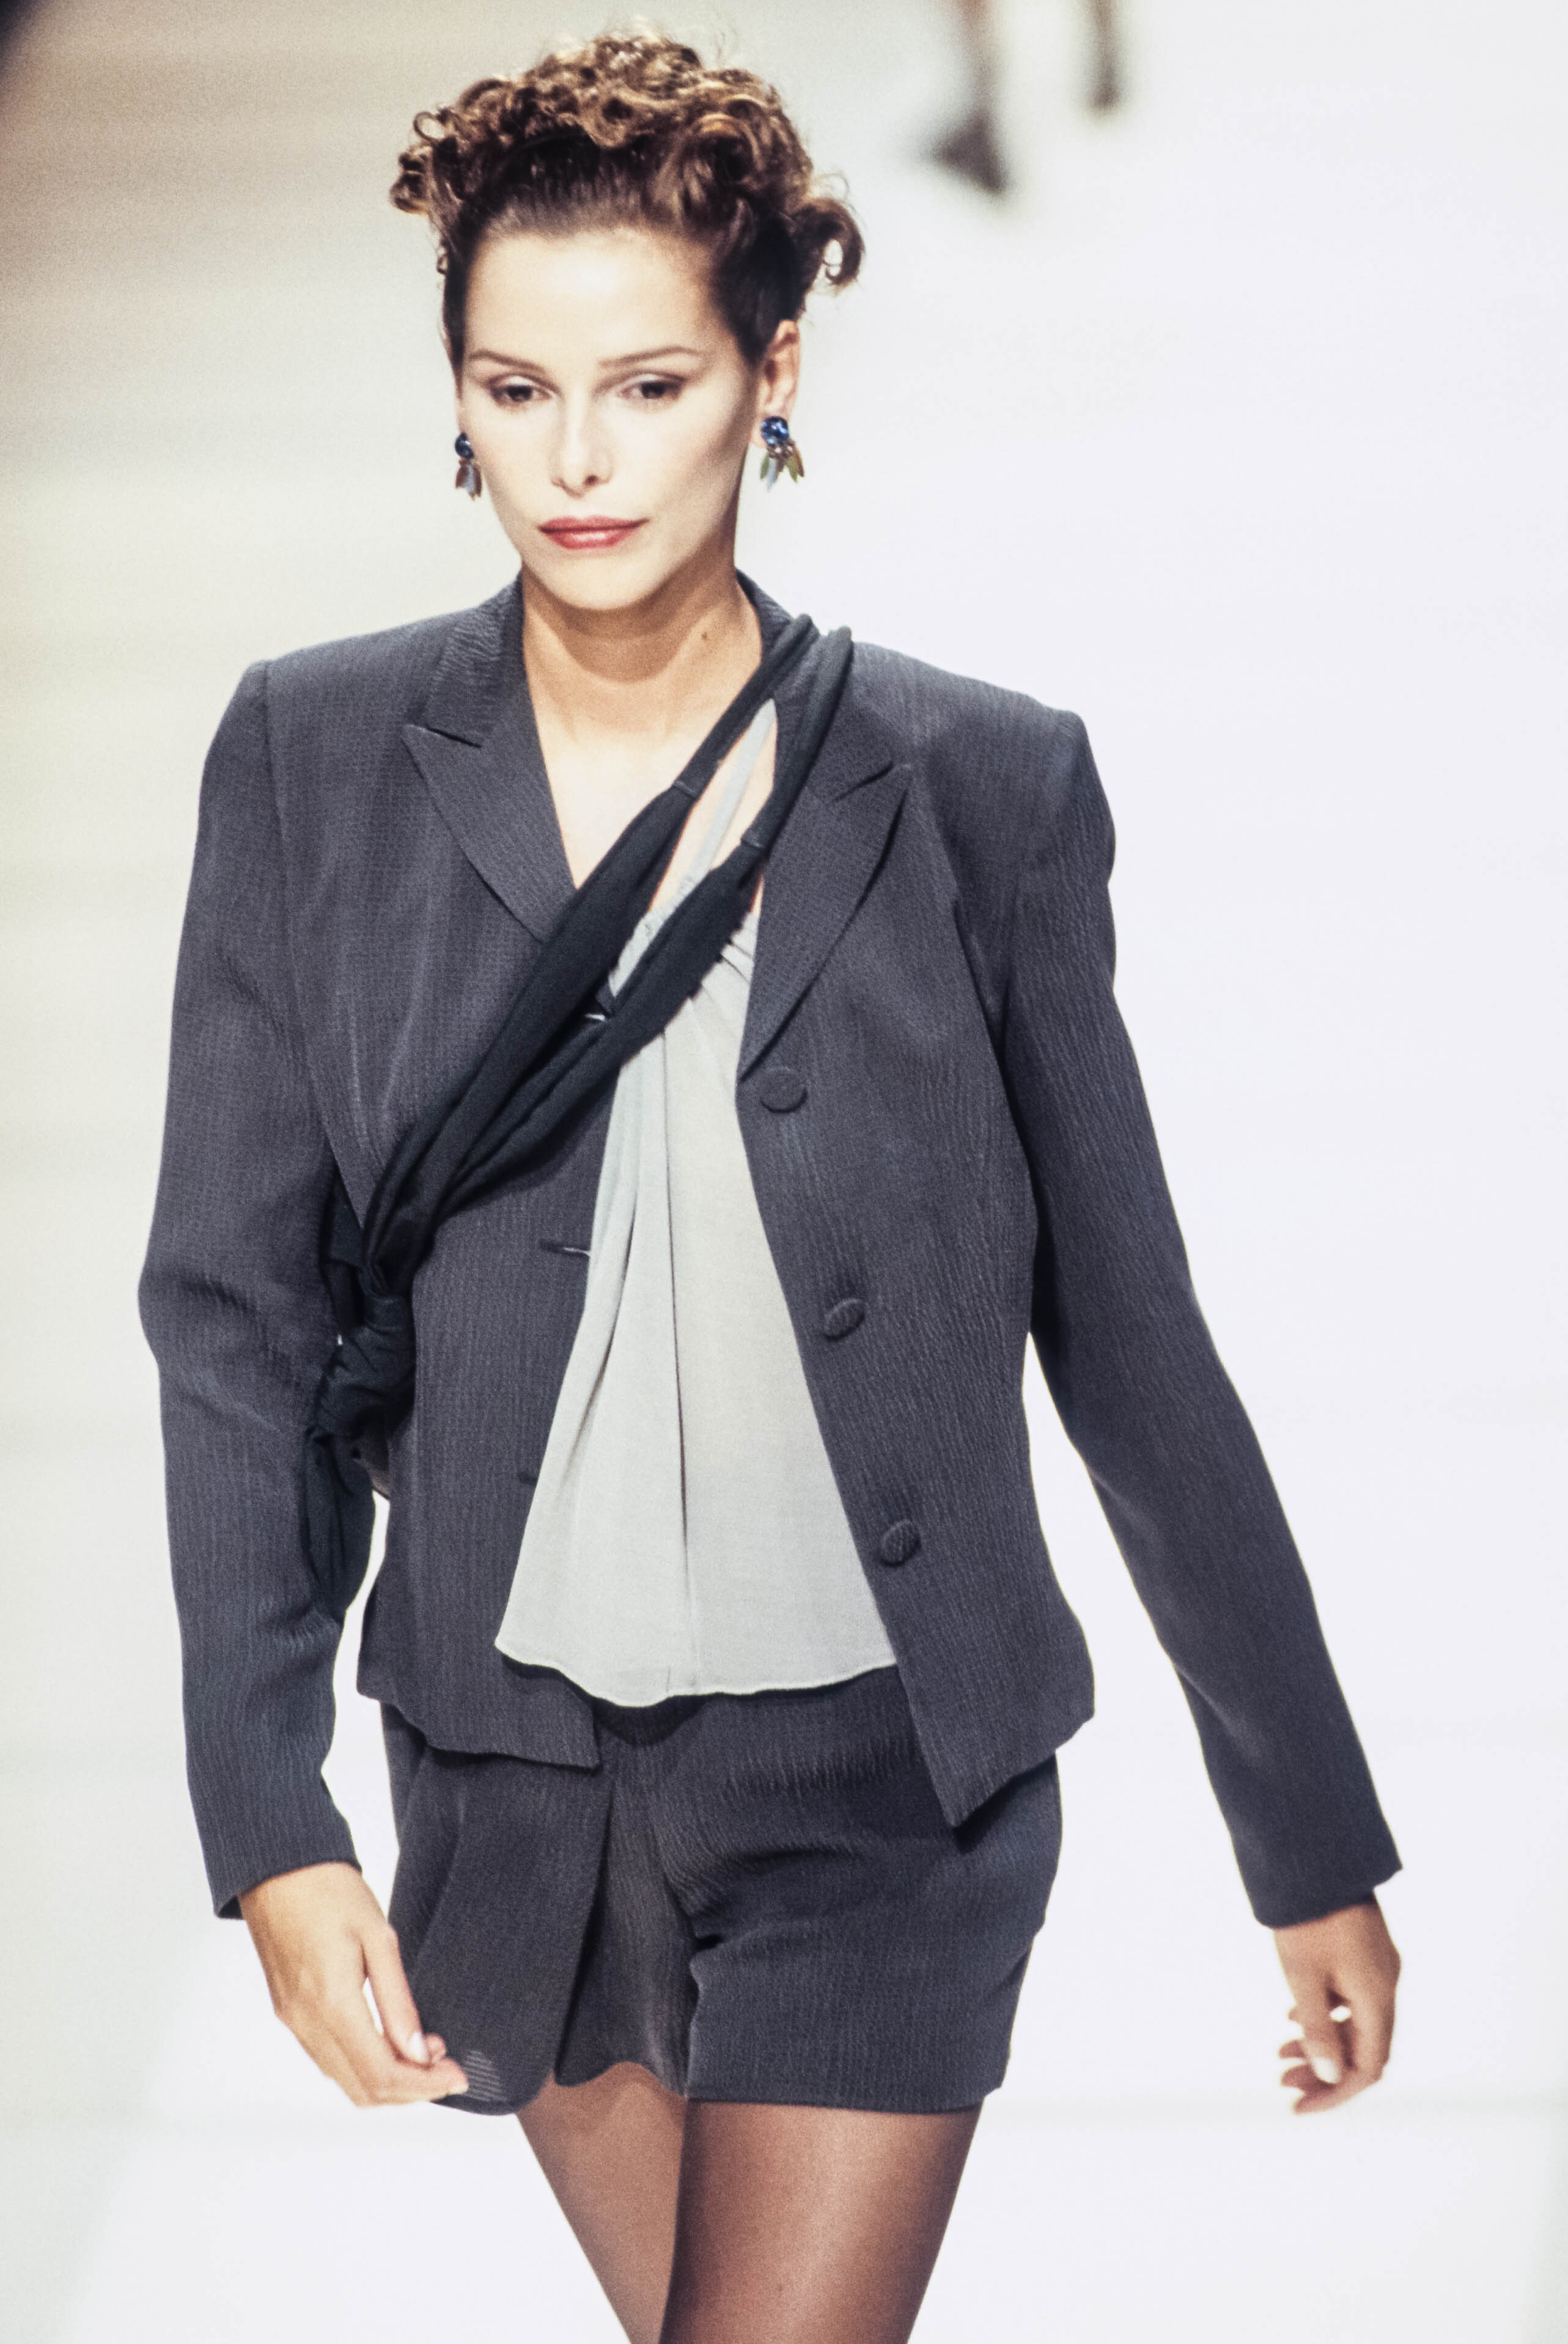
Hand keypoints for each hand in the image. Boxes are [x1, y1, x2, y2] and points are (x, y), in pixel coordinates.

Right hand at [239, 1861, 468, 2106]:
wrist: (278, 1868)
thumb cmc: (331, 1891)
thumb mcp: (379, 1938)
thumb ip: (398, 2002)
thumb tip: (421, 2053)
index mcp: (332, 2004)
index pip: (381, 2074)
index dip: (424, 2085)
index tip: (457, 2075)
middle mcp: (306, 2023)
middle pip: (363, 2090)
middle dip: (411, 2090)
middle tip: (448, 2066)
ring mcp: (293, 2022)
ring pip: (344, 2080)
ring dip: (388, 2080)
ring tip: (426, 2052)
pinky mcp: (289, 2013)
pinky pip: (328, 2059)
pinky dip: (363, 2065)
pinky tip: (391, 2042)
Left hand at [1273, 1897, 1400, 2113]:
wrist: (1315, 1855)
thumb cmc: (1307, 1915)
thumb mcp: (1304, 1976)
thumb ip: (1318, 2029)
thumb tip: (1330, 2075)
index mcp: (1377, 1996)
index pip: (1367, 2067)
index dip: (1335, 2092)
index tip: (1299, 2105)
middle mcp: (1385, 1984)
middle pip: (1363, 2048)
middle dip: (1324, 2071)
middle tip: (1282, 2082)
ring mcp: (1377, 1967)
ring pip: (1355, 2023)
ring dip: (1322, 2044)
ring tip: (1281, 2055)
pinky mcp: (1364, 1951)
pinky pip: (1351, 1999)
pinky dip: (1326, 2016)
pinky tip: (1295, 2019)